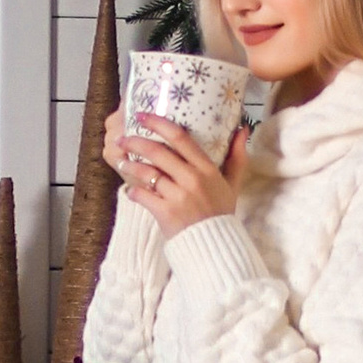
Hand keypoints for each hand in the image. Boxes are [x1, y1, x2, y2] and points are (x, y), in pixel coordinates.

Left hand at [110, 111, 245, 237]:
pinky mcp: (165, 213)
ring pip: (147, 173)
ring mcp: (177, 196)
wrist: (214, 246)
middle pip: (157, 152)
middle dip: (135, 142)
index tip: (143, 116)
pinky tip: (130, 190)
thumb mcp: (233, 183)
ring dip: (129, 165)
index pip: (180, 138)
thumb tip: (241, 130)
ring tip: (121, 161)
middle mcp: (191, 179)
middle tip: (123, 138)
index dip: (158, 123)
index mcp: (206, 169)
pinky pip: (142, 196)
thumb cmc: (221, 212)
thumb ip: (237, 156)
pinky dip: (133, 192)